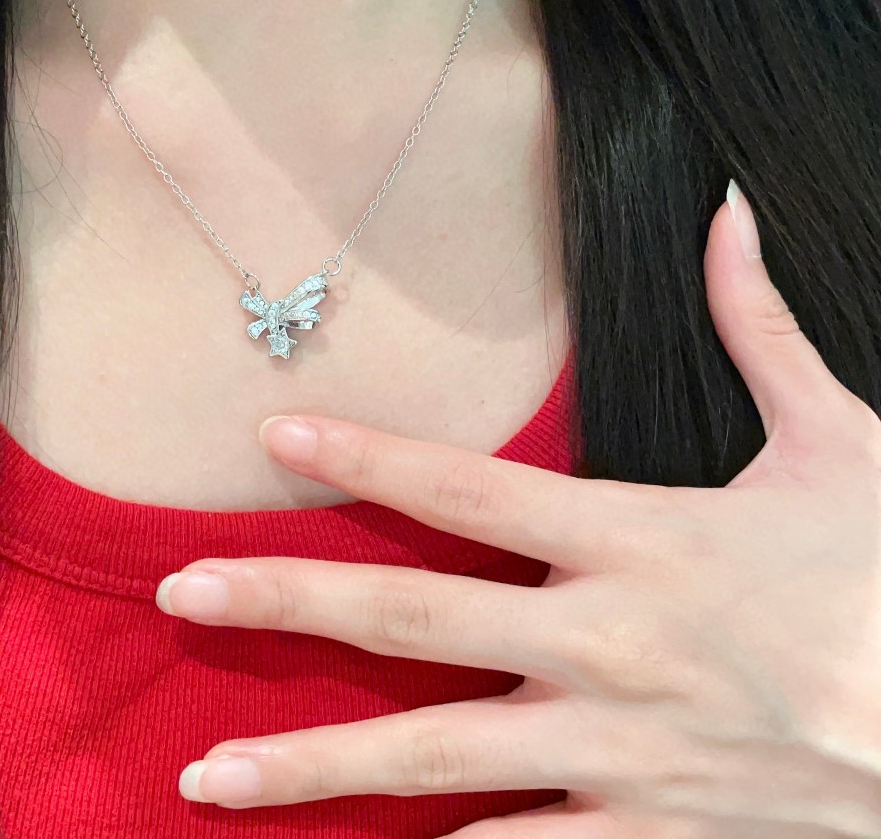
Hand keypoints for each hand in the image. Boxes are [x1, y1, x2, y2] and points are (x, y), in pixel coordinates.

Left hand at [155, 184, 880, 838]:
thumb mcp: (838, 440)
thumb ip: (760, 327)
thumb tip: (730, 214)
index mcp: (641, 538)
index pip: (469, 486)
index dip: (364, 455)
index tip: (275, 432)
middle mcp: (603, 643)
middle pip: (411, 621)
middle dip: (284, 601)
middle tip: (177, 595)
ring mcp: (614, 748)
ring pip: (432, 758)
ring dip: (309, 766)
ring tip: (202, 776)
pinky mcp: (646, 829)